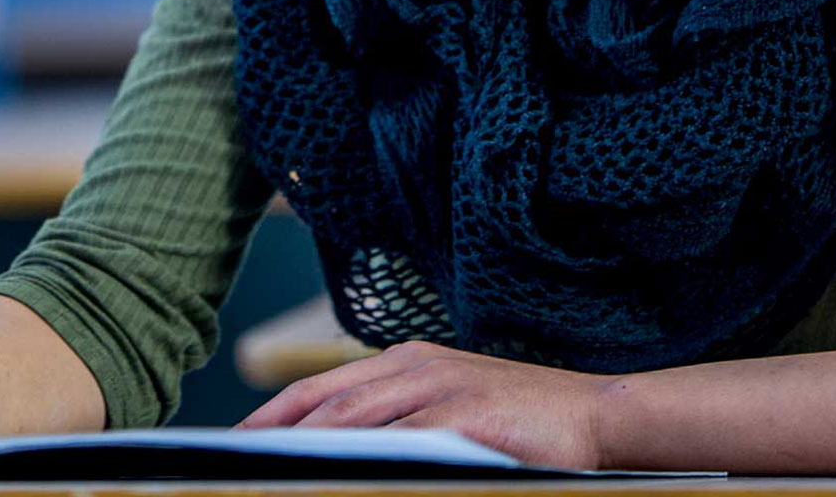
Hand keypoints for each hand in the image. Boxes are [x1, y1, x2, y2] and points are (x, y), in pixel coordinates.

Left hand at [241, 340, 610, 470]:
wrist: (598, 412)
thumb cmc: (523, 418)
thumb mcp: (452, 405)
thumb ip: (400, 418)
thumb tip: (344, 448)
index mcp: (406, 361)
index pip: (321, 387)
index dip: (273, 414)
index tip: (238, 441)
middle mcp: (415, 367)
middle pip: (325, 403)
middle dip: (275, 435)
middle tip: (237, 463)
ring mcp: (439, 388)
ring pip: (352, 419)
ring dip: (307, 448)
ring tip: (271, 472)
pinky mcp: (464, 416)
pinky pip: (400, 440)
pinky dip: (365, 458)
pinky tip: (339, 474)